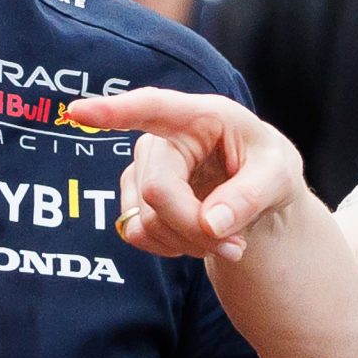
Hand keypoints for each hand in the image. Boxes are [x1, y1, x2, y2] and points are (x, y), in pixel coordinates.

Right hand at [59, 88, 307, 263]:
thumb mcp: (279, 177)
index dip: (113, 112)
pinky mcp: (135, 197)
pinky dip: (172, 248)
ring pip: (147, 219)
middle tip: (236, 246)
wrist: (258, 194)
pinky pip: (138, 234)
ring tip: (225, 240)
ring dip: (189, 243)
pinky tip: (196, 238)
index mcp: (201, 116)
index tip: (77, 113)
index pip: (152, 109)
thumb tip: (211, 224)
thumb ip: (250, 197)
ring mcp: (143, 167)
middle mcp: (162, 137)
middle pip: (158, 191)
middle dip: (196, 229)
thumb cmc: (268, 170)